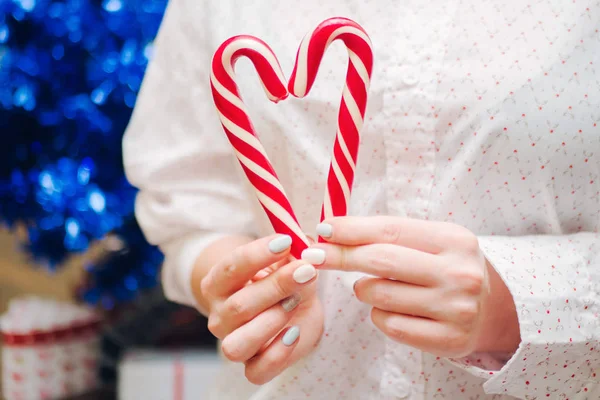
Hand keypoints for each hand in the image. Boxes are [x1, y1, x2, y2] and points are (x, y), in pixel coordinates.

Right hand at [197, 235, 323, 383]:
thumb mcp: (288, 261)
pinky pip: (256, 372)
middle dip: (276, 286)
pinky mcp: (252, 367)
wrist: (294, 307)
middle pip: (239, 306)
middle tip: (305, 270)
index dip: (257, 254)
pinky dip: (278, 354)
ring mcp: (233, 343)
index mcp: (218, 283)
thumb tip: (308, 247)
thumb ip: (294, 254)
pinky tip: (295, 332)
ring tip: (295, 303)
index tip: (285, 241)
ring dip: (270, 322)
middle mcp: (220, 316)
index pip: (231, 268)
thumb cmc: (283, 279)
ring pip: (238, 344)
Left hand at [301, 217, 519, 357]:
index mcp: (454, 240)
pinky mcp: (449, 340)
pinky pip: (390, 325)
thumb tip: (332, 231)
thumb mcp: (431, 241)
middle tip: (315, 256)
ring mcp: (456, 309)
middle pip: (381, 261)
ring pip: (380, 296)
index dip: (351, 230)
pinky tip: (390, 308)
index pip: (390, 230)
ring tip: (372, 285)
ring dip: (364, 289)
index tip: (323, 229)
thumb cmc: (447, 267)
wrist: (492, 309)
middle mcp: (459, 274)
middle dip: (341, 257)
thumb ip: (388, 235)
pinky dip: (379, 314)